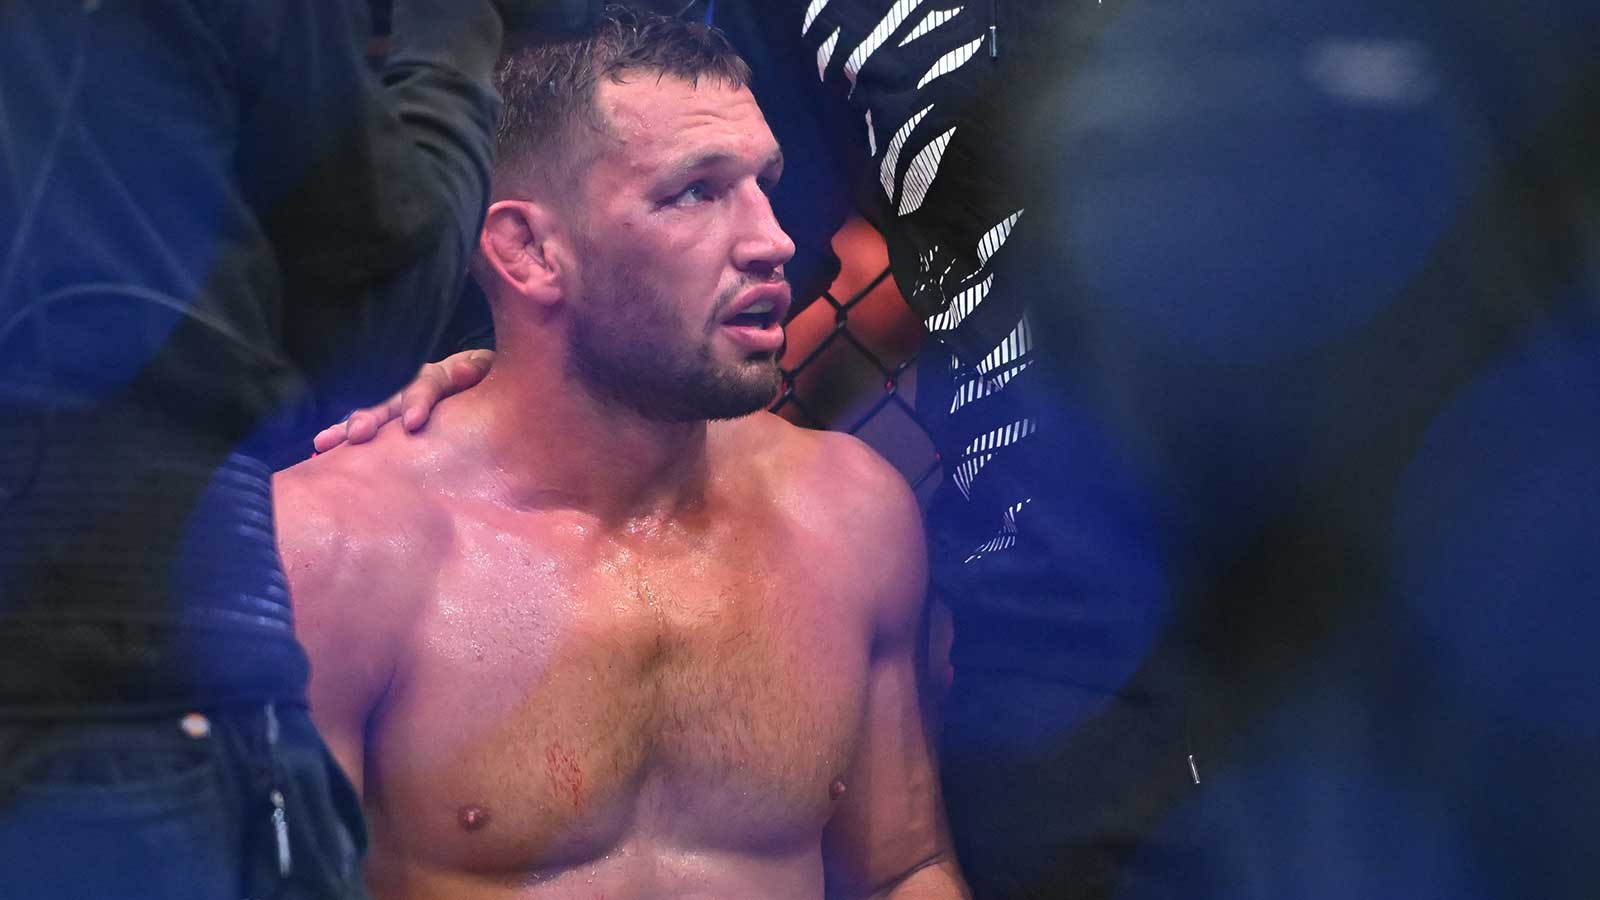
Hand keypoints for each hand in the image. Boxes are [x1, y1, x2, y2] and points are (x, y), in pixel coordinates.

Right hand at [312, 349, 494, 452]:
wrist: (480, 387)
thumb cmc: (486, 384)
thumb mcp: (489, 371)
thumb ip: (478, 370)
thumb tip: (464, 373)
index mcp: (438, 377)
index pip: (425, 386)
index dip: (417, 403)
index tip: (412, 423)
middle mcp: (410, 389)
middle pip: (388, 401)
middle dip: (371, 417)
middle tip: (358, 434)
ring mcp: (396, 406)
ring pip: (370, 415)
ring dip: (347, 429)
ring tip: (324, 443)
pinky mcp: (389, 424)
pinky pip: (364, 432)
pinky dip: (342, 439)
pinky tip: (319, 451)